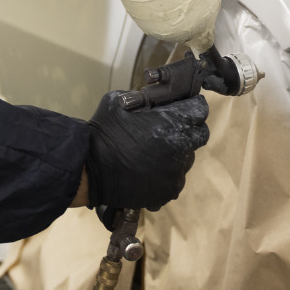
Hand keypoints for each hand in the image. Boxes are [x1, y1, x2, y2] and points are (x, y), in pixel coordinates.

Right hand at [82, 91, 209, 214]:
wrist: (89, 170)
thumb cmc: (103, 132)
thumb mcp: (119, 101)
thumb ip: (142, 97)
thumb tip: (153, 97)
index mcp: (172, 122)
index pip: (200, 109)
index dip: (192, 107)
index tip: (183, 108)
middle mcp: (180, 148)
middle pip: (200, 135)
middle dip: (188, 129)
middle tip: (168, 129)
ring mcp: (175, 173)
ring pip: (187, 159)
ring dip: (176, 153)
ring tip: (153, 152)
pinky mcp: (167, 192)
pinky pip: (175, 179)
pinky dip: (166, 174)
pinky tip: (148, 169)